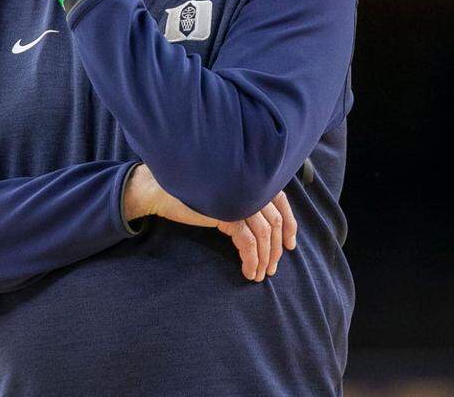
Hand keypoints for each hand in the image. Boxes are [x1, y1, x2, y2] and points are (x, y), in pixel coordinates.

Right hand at [123, 164, 296, 281]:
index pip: (281, 201)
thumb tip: (268, 227)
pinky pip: (248, 242)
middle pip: (275, 221)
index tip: (289, 245)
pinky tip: (248, 271)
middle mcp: (248, 186)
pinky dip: (252, 259)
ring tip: (259, 275)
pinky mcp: (226, 212)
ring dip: (265, 258)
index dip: (290, 225)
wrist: (163, 193)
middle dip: (276, 249)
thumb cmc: (193, 195)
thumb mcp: (225, 197)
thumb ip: (244, 201)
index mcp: (250, 178)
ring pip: (264, 234)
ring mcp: (238, 198)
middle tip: (271, 268)